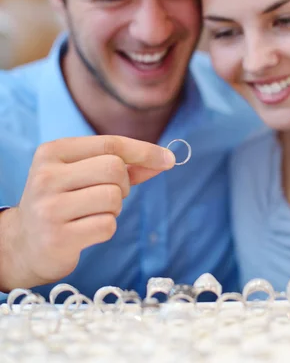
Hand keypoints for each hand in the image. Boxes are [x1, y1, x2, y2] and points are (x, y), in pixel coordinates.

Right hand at [0, 135, 174, 290]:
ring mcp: (49, 208)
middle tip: (109, 195)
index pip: (110, 144)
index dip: (144, 151)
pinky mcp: (58, 238)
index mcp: (52, 152)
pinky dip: (106, 228)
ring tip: (92, 213)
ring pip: (113, 198)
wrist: (23, 244)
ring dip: (114, 208)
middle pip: (114, 169)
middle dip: (124, 184)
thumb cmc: (62, 201)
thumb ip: (123, 164)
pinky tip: (85, 231)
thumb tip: (165, 159)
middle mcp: (46, 176)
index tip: (168, 159)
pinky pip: (107, 225)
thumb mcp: (83, 173)